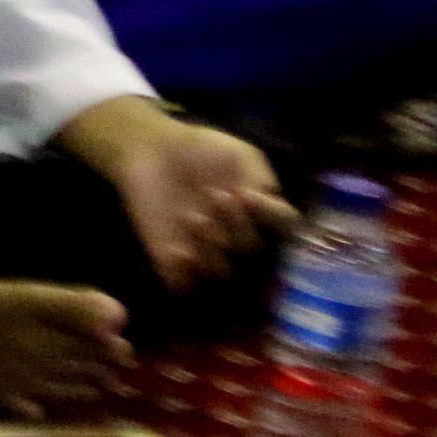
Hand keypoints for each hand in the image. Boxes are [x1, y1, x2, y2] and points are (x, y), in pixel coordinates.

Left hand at [60, 97, 295, 291]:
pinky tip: (179, 249)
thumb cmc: (202, 150)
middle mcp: (239, 242)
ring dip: (213, 245)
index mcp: (261, 218)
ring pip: (223, 272)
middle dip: (237, 226)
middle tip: (217, 196)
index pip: (284, 232)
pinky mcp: (173, 264)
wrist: (151, 151)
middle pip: (252, 253)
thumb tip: (268, 201)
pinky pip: (185, 285)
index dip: (270, 218)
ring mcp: (208, 255)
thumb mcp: (240, 154)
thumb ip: (260, 177)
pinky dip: (185, 272)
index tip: (247, 194)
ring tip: (194, 216)